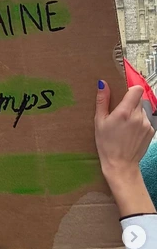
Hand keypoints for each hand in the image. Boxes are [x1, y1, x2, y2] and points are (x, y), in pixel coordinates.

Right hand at [95, 81, 155, 216]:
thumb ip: (102, 102)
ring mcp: (146, 123)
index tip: (123, 97)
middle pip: (138, 100)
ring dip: (134, 115)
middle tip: (119, 117)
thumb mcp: (99, 123)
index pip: (136, 89)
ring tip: (123, 128)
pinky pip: (145, 120)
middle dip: (129, 105)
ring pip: (142, 110)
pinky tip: (130, 134)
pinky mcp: (151, 130)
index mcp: (124, 112)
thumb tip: (103, 84)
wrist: (120, 164)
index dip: (130, 91)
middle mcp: (138, 116)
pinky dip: (138, 124)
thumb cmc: (106, 145)